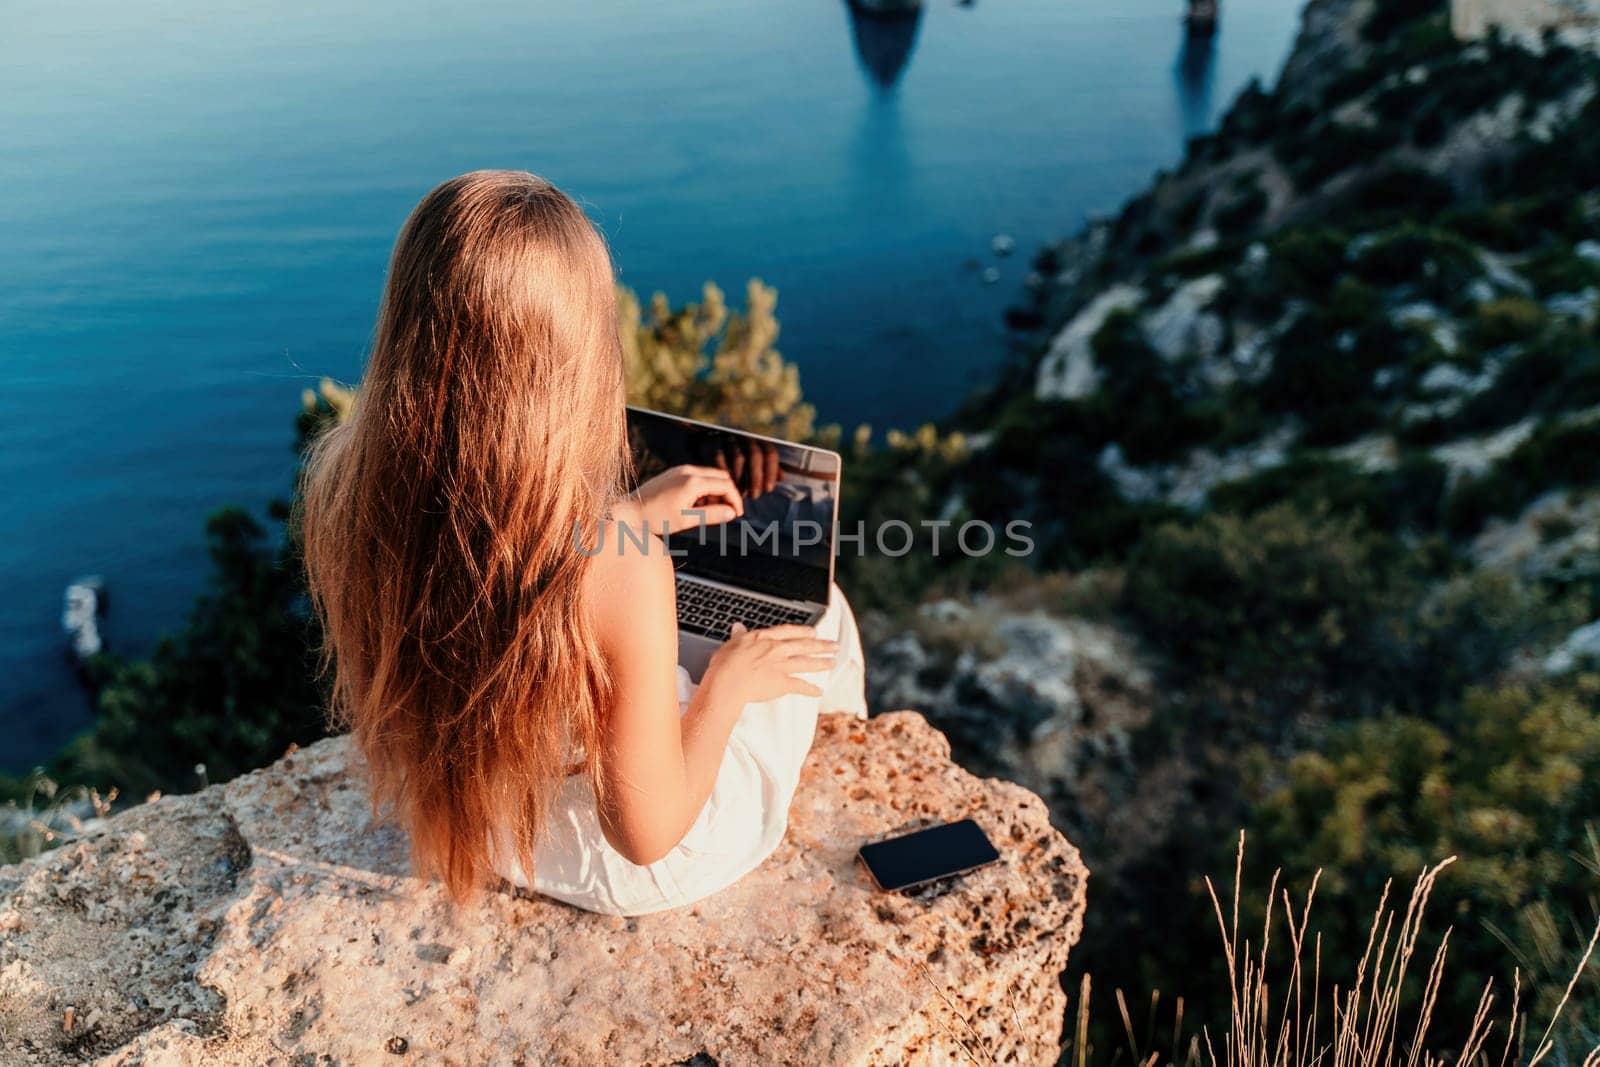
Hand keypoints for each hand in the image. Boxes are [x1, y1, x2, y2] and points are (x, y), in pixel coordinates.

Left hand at [632, 465, 743, 533]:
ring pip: (710, 476)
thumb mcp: (686, 520)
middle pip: (721, 477)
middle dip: (728, 494)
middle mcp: (688, 471)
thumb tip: (733, 514)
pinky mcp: (674, 472)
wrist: (628, 511)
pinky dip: (705, 488)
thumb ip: (712, 515)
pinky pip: (698, 476)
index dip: (735, 500)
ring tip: (709, 512)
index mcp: (693, 482)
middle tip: (728, 513)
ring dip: (716, 491)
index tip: (737, 515)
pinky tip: (697, 505)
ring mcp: (680, 469)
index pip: (725, 485)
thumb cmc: (655, 518)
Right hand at [700, 624, 836, 705]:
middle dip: (821, 645)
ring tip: (832, 662)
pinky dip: (811, 690)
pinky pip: (801, 686)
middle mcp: (777, 650)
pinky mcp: (782, 683)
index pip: (788, 632)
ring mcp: (781, 666)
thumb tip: (739, 627)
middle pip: (804, 645)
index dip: (803, 631)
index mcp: (764, 638)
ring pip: (807, 662)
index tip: (813, 632)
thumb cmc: (725, 664)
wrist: (728, 682)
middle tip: (834, 645)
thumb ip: (738, 636)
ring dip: (822, 663)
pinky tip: (819, 691)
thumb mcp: (731, 644)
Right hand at [715, 439, 780, 498]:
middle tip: (755, 496)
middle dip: (756, 477)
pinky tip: (727, 488)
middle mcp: (746, 438)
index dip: (771, 471)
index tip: (769, 490)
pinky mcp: (714, 446)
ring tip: (741, 496)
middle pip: (755, 455)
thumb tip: (782, 477)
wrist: (713, 444)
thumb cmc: (743, 459)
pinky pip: (721, 460)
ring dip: (741, 479)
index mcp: (760, 441)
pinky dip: (725, 476)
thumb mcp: (758, 462)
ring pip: (738, 458)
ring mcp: (730, 440)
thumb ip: (770, 468)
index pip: (770, 453)